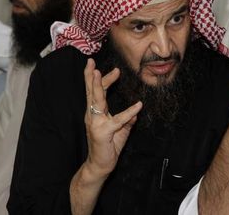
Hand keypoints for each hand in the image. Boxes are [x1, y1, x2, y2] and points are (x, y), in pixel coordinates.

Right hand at [83, 58, 141, 177]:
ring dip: (98, 86)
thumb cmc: (108, 147)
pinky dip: (129, 113)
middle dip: (91, 76)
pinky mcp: (103, 132)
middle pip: (92, 92)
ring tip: (99, 73)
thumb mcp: (121, 130)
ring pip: (97, 101)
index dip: (102, 80)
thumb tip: (136, 111)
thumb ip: (127, 120)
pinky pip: (118, 120)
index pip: (97, 93)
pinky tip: (138, 106)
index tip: (112, 69)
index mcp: (96, 113)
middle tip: (90, 62)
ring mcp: (96, 123)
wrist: (100, 165)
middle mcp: (93, 115)